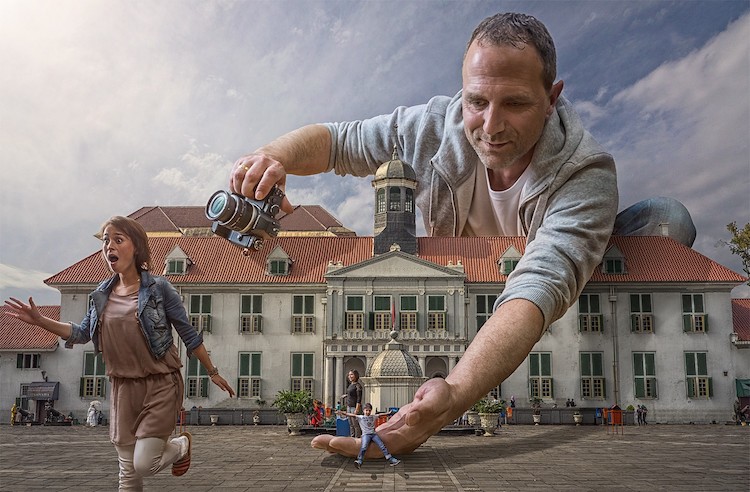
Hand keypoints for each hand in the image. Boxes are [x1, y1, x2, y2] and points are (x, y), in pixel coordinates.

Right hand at [3, 297, 43, 325]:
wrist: (36, 320)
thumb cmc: (36, 313)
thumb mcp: (33, 307)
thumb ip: (31, 302)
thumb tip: (30, 296)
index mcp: (25, 306)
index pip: (18, 302)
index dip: (14, 300)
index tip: (10, 297)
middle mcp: (22, 309)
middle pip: (14, 305)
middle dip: (10, 303)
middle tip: (5, 301)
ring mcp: (20, 313)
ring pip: (13, 309)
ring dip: (9, 308)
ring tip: (4, 306)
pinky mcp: (20, 317)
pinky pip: (13, 315)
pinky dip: (10, 314)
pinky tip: (6, 313)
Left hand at [210, 374, 235, 397]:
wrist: (214, 375)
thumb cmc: (215, 378)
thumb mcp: (218, 383)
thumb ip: (221, 386)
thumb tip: (225, 390)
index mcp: (224, 383)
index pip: (229, 388)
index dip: (231, 391)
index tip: (233, 394)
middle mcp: (225, 382)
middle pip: (229, 388)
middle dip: (231, 392)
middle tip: (232, 395)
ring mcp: (224, 382)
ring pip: (228, 387)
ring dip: (230, 391)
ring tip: (230, 394)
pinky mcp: (223, 382)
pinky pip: (227, 386)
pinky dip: (228, 389)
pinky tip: (227, 390)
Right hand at [230, 153, 292, 212]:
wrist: (267, 158)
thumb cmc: (273, 173)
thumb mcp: (280, 183)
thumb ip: (282, 197)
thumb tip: (288, 210)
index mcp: (275, 167)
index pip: (269, 175)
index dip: (263, 187)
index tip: (258, 197)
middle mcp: (263, 161)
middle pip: (251, 176)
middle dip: (248, 191)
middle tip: (250, 198)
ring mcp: (250, 159)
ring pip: (240, 174)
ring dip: (239, 188)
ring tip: (243, 194)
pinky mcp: (240, 161)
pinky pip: (233, 174)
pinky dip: (233, 184)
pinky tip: (238, 189)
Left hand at [311, 377, 456, 457]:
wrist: (451, 398)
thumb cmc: (443, 397)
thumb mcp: (434, 398)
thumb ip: (422, 409)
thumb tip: (409, 417)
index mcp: (406, 435)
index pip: (374, 446)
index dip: (354, 447)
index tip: (334, 443)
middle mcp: (398, 440)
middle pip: (365, 450)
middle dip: (340, 449)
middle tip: (317, 444)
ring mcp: (396, 436)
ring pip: (366, 446)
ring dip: (344, 445)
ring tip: (323, 443)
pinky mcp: (393, 430)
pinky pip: (370, 439)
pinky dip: (355, 439)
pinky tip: (343, 439)